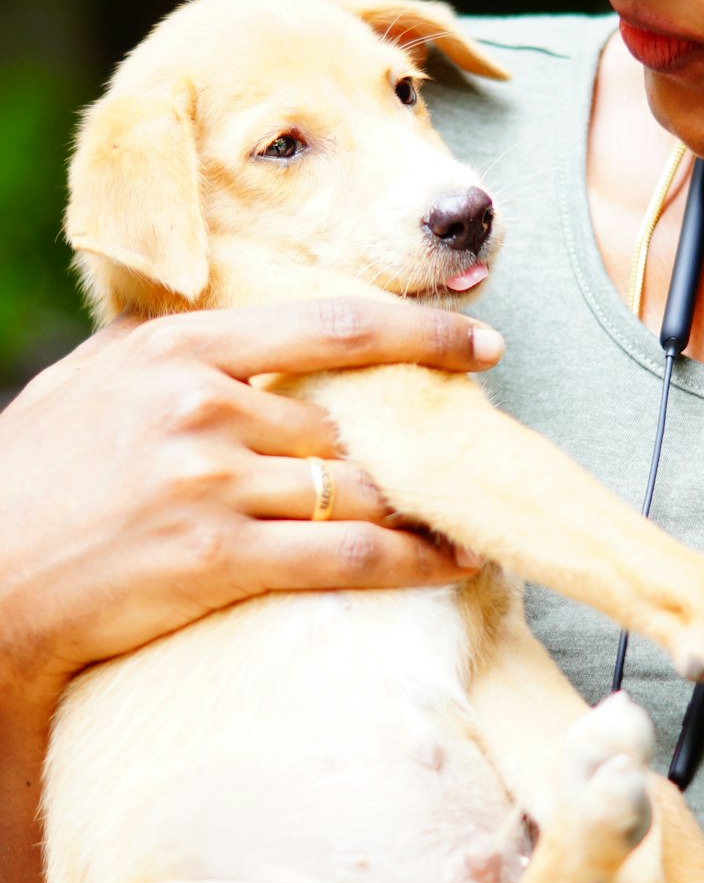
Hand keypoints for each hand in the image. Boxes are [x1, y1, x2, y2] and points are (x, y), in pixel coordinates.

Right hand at [0, 298, 501, 708]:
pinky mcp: (218, 558)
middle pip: (354, 417)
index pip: (334, 324)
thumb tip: (241, 319)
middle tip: (476, 452)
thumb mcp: (96, 379)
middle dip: (423, 439)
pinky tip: (449, 563)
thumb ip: (172, 345)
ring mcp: (212, 480)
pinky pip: (346, 555)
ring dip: (428, 504)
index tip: (480, 341)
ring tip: (474, 512)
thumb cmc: (34, 475)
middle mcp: (204, 403)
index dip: (421, 331)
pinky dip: (412, 561)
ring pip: (360, 485)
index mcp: (180, 345)